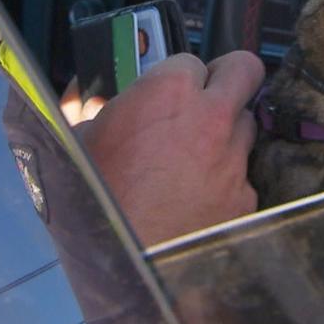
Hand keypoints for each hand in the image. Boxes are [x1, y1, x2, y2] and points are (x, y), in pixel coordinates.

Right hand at [69, 51, 263, 245]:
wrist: (125, 266)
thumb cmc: (94, 201)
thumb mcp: (76, 142)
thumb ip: (89, 108)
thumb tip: (84, 93)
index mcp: (168, 91)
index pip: (190, 58)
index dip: (178, 75)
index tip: (169, 90)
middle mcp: (212, 116)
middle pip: (244, 70)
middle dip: (229, 78)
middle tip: (208, 97)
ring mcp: (235, 157)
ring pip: (247, 125)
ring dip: (227, 132)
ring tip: (195, 156)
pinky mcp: (246, 197)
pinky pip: (244, 176)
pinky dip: (226, 181)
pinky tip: (199, 198)